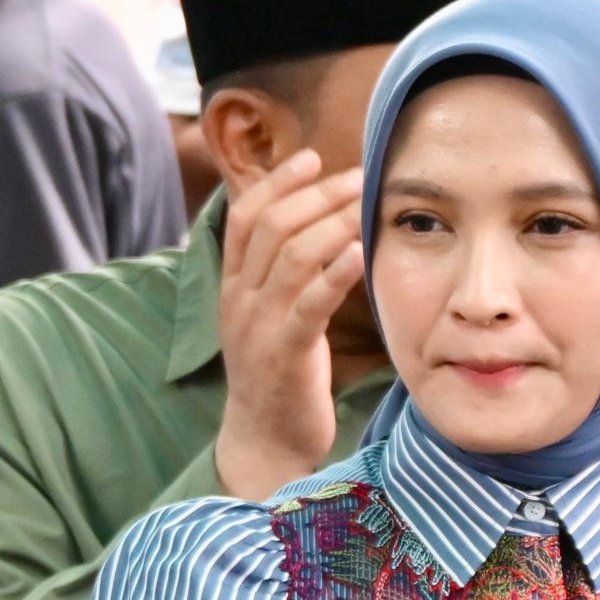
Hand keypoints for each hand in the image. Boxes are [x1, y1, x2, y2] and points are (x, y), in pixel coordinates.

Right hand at [211, 148, 364, 500]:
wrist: (264, 441)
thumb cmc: (278, 375)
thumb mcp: (269, 317)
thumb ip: (282, 275)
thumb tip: (320, 226)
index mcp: (233, 288)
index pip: (244, 218)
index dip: (276, 183)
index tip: (312, 157)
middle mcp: (238, 301)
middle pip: (271, 227)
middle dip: (317, 194)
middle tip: (357, 175)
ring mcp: (258, 327)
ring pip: (290, 256)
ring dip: (333, 222)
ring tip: (366, 203)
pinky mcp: (284, 354)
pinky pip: (309, 303)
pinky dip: (335, 272)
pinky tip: (360, 251)